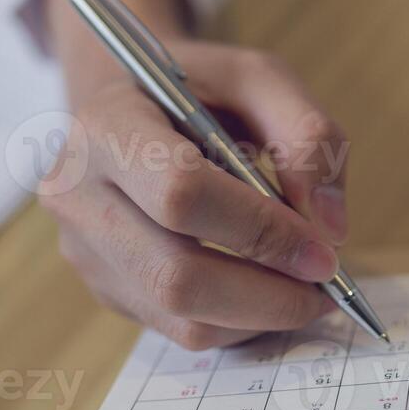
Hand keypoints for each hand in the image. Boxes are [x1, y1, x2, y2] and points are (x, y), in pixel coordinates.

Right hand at [38, 0, 349, 347]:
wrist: (127, 102)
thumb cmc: (196, 89)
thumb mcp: (258, 79)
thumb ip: (308, 136)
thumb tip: (330, 228)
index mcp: (108, 126)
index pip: (180, 195)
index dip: (261, 230)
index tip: (324, 251)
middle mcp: (79, 195)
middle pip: (175, 276)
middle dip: (268, 294)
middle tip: (327, 287)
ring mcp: (84, 250)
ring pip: (180, 317)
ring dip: (260, 316)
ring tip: (305, 290)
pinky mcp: (104, 287)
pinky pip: (179, 330)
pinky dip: (239, 323)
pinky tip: (267, 292)